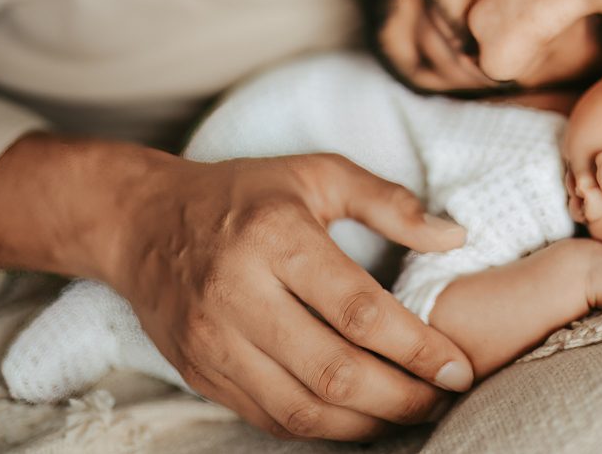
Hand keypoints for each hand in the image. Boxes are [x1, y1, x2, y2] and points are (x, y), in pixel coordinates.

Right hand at [110, 152, 472, 440]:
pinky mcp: (200, 372)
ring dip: (369, 422)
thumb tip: (456, 236)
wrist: (143, 222)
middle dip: (403, 396)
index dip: (417, 347)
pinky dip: (324, 427)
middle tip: (446, 395)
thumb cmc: (245, 194)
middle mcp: (240, 294)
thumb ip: (389, 202)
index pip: (359, 310)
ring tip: (413, 411)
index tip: (459, 365)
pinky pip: (271, 417)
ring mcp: (214, 341)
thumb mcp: (318, 174)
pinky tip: (361, 417)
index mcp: (277, 238)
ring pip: (303, 407)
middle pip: (334, 370)